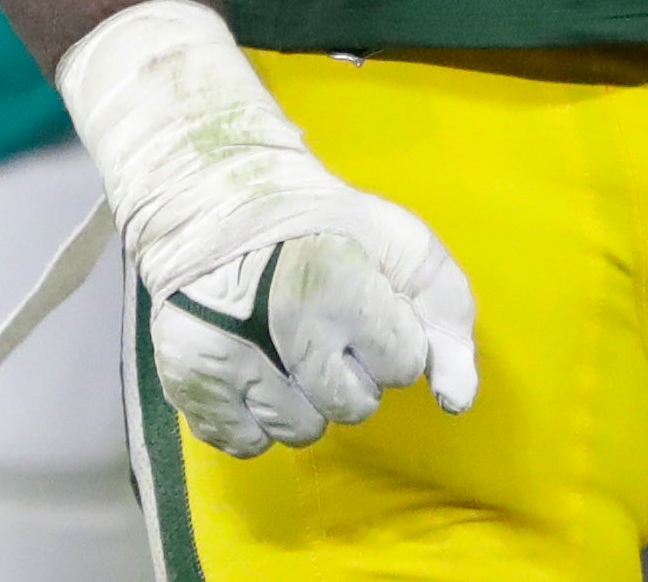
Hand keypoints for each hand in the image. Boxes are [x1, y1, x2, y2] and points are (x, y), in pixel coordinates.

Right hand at [55, 0, 476, 458]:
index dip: (394, 340)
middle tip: (328, 331)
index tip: (371, 309)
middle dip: (353, 374)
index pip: (403, 365)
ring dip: (307, 402)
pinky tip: (257, 374)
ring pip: (301, 431)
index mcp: (345, 282)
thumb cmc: (336, 232)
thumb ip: (448, 323)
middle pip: (354, 406)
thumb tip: (456, 404)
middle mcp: (285, 322)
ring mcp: (231, 354)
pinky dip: (257, 420)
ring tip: (291, 352)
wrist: (230, 205)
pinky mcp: (190, 381)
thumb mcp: (410, 253)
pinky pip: (246, 443)